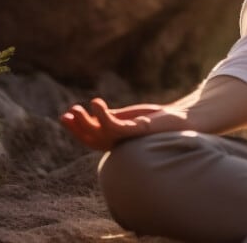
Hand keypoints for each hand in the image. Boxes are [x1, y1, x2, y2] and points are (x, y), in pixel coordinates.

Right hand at [59, 97, 187, 150]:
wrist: (183, 118)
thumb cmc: (157, 118)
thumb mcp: (128, 117)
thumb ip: (112, 117)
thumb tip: (93, 113)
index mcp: (116, 141)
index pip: (90, 139)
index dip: (76, 130)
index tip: (64, 116)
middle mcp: (120, 144)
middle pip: (91, 140)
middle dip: (77, 128)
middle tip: (66, 114)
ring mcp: (128, 138)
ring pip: (100, 134)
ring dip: (85, 122)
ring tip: (77, 107)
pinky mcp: (137, 131)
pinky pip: (115, 126)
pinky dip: (102, 116)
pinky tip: (95, 103)